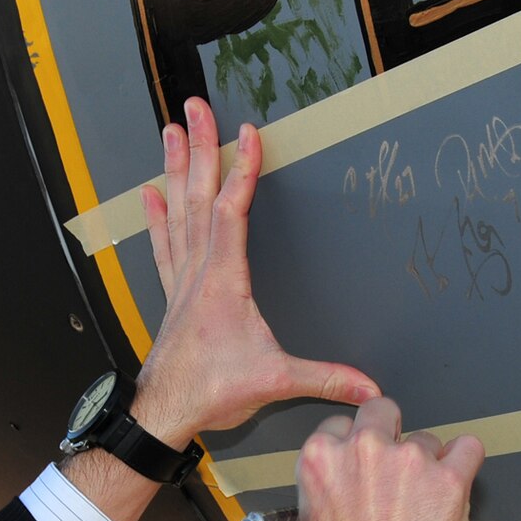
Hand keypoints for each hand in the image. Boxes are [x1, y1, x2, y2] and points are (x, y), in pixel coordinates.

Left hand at [132, 98, 379, 445]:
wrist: (163, 413)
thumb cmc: (211, 393)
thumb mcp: (275, 384)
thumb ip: (325, 379)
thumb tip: (371, 387)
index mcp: (223, 282)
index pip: (231, 213)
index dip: (241, 171)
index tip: (249, 133)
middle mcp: (198, 273)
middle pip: (197, 198)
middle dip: (199, 149)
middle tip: (195, 107)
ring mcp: (182, 282)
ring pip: (177, 213)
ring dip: (175, 170)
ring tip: (171, 130)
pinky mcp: (173, 296)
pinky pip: (163, 245)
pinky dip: (156, 217)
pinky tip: (148, 193)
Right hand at [296, 397, 483, 520]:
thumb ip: (328, 491)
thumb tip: (341, 489)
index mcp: (322, 460)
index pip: (339, 425)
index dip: (355, 443)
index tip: (364, 458)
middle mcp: (363, 450)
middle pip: (381, 409)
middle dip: (390, 431)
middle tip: (396, 464)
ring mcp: (408, 460)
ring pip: (426, 437)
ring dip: (428, 462)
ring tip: (426, 497)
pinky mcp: (449, 479)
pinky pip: (469, 448)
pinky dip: (466, 461)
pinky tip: (459, 479)